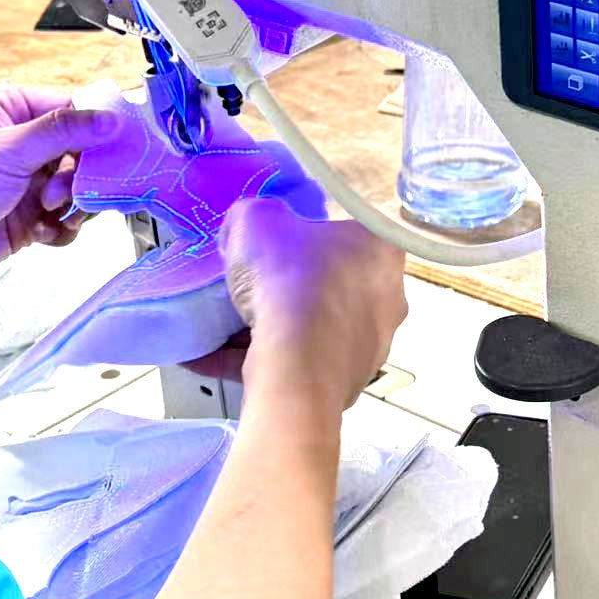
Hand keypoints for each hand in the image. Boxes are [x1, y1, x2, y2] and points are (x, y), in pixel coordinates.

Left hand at [0, 85, 122, 301]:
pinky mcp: (28, 218)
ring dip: (72, 204)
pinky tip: (42, 234)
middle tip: (64, 191)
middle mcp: (19, 143)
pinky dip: (62, 229)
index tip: (116, 148)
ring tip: (48, 213)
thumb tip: (108, 117)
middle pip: (81, 151)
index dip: (96, 129)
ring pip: (78, 188)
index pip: (70, 108)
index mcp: (7, 109)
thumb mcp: (6, 150)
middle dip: (80, 175)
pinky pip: (66, 220)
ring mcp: (25, 182)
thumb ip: (62, 132)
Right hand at [211, 198, 407, 412]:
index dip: (308, 235)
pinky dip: (257, 361)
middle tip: (251, 283)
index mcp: (381, 250)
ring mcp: (369, 346)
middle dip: (288, 286)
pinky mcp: (345, 383)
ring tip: (223, 327)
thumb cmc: (289, 283)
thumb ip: (252, 214)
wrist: (295, 368)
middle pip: (329, 284)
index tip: (277, 243)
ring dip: (272, 329)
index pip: (348, 231)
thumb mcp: (257, 220)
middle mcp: (387, 299)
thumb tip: (244, 225)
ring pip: (313, 330)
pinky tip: (211, 359)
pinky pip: (296, 366)